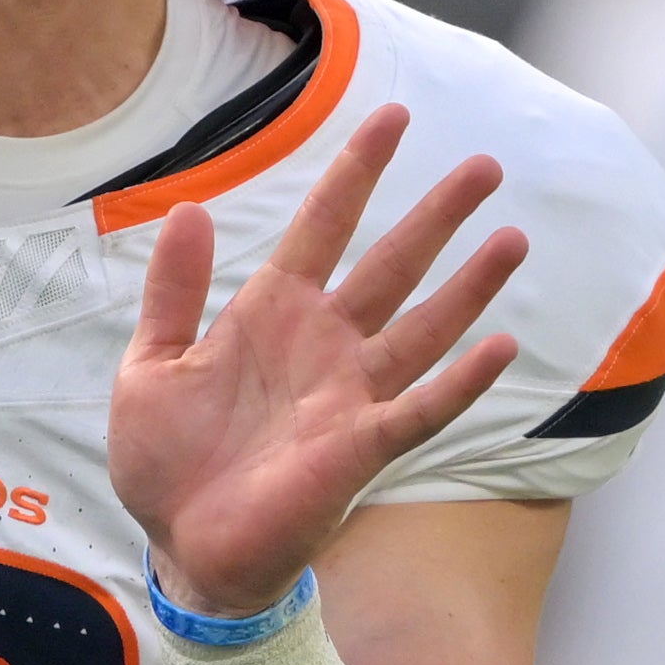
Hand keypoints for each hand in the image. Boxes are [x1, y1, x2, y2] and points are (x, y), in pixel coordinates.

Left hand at [110, 104, 525, 616]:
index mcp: (271, 313)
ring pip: (423, 327)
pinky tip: (503, 346)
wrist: (181, 548)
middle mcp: (323, 345)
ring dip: (468, 285)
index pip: (323, 226)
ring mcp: (348, 395)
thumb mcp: (152, 363)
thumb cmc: (168, 460)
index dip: (356, 172)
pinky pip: (421, 409)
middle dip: (436, 215)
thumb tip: (189, 209)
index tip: (393, 116)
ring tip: (512, 237)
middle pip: (391, 265)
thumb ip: (173, 291)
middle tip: (486, 165)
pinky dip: (461, 381)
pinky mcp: (359, 449)